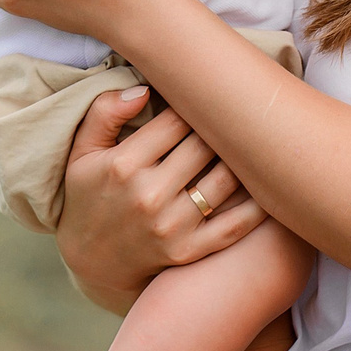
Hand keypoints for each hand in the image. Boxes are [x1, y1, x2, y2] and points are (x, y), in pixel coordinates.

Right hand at [54, 88, 267, 314]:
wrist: (92, 262)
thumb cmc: (89, 195)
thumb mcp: (81, 152)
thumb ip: (104, 112)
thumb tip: (144, 88)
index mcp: (123, 165)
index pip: (177, 120)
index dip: (195, 104)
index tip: (205, 97)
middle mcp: (148, 195)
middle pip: (205, 145)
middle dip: (222, 126)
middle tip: (237, 112)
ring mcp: (171, 226)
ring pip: (226, 178)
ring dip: (242, 158)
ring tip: (253, 140)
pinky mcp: (190, 251)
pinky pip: (237, 224)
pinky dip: (258, 203)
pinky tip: (268, 181)